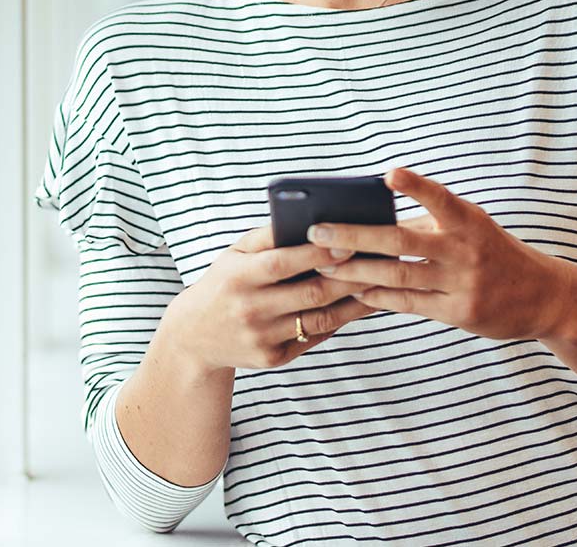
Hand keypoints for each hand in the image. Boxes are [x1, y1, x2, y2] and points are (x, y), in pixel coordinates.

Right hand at [163, 224, 378, 374]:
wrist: (194, 337)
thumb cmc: (223, 283)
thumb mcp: (234, 254)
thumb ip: (268, 236)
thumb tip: (309, 217)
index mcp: (239, 277)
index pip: (283, 263)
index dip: (318, 253)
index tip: (349, 242)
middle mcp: (250, 309)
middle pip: (311, 293)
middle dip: (350, 277)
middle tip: (382, 262)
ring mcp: (262, 338)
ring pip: (320, 319)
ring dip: (355, 302)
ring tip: (382, 284)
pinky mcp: (273, 359)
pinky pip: (314, 337)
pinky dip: (340, 321)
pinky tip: (361, 306)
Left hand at [306, 167, 576, 342]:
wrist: (544, 296)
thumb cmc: (494, 253)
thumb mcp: (473, 228)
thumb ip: (431, 223)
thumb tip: (374, 219)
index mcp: (469, 221)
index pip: (440, 198)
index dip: (416, 186)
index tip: (389, 174)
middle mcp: (465, 250)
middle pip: (401, 240)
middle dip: (355, 236)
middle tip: (318, 231)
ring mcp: (462, 283)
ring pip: (398, 275)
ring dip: (356, 270)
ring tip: (323, 264)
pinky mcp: (459, 312)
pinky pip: (408, 303)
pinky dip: (378, 296)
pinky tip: (354, 290)